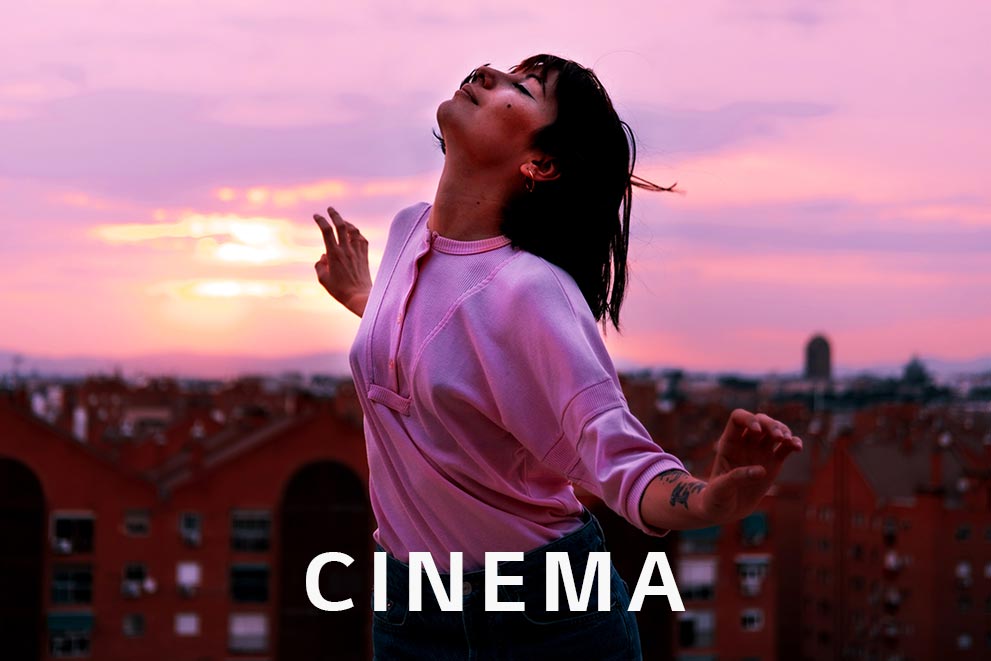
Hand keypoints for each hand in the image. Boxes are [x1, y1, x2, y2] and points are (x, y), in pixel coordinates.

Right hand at [313, 206, 371, 316]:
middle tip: (330, 209)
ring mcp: (357, 252)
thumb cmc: (340, 290)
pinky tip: (354, 233)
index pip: (326, 231)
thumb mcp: (323, 279)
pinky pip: (362, 239)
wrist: (360, 297)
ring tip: (342, 220)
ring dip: (347, 222)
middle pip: (341, 225)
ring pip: (353, 230)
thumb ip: (320, 265)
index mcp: (334, 254)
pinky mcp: (365, 256)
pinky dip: (357, 233)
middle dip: (335, 214)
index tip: (316, 216)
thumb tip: (323, 256)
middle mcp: (346, 250)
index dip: (321, 220)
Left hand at [700, 409, 802, 523]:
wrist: (724, 510)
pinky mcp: (772, 463)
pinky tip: (798, 447)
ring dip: (783, 431)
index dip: (749, 419)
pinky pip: (785, 448)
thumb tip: (761, 470)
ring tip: (788, 441)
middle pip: (760, 421)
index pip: (738, 419)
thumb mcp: (721, 488)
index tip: (757, 430)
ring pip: (774, 431)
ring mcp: (759, 452)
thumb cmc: (716, 497)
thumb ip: (737, 477)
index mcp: (729, 443)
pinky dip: (793, 444)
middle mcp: (745, 444)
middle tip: (779, 437)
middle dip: (771, 424)